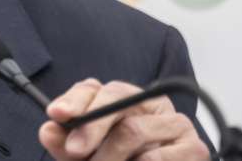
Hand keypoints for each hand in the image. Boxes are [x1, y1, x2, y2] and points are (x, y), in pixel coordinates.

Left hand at [38, 78, 208, 160]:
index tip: (56, 114)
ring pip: (133, 131)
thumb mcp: (89, 156)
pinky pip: (156, 156)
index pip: (95, 88)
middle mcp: (152, 104)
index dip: (74, 100)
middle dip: (90, 127)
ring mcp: (176, 124)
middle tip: (74, 151)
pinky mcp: (194, 148)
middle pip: (116, 102)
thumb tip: (47, 130)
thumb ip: (68, 144)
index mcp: (125, 100)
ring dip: (110, 157)